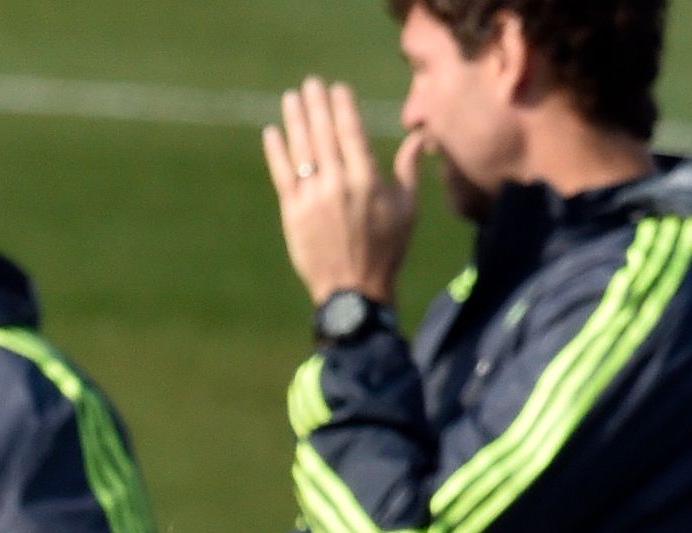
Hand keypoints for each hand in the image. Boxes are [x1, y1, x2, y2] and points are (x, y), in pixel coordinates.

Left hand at [264, 79, 420, 307]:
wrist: (354, 289)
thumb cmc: (387, 248)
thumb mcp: (407, 208)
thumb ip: (407, 169)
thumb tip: (419, 136)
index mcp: (368, 180)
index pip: (351, 134)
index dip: (342, 108)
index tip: (337, 87)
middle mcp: (338, 185)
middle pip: (324, 136)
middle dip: (316, 106)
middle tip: (310, 83)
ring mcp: (312, 199)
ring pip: (301, 150)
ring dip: (295, 121)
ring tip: (291, 97)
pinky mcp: (293, 214)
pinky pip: (283, 176)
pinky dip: (277, 153)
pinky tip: (272, 132)